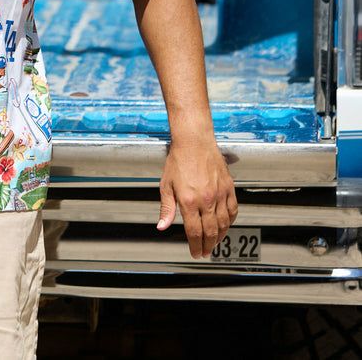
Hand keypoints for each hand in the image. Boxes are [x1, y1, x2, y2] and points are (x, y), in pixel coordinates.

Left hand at [156, 139, 236, 258]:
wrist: (194, 142)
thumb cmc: (178, 160)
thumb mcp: (166, 185)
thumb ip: (166, 208)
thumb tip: (162, 226)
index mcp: (189, 201)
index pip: (194, 232)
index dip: (195, 246)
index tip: (195, 252)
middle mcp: (206, 200)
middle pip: (210, 231)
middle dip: (208, 245)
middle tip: (205, 252)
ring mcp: (220, 194)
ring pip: (223, 224)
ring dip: (220, 237)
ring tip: (214, 242)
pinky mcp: (229, 188)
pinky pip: (233, 211)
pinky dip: (230, 222)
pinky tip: (225, 225)